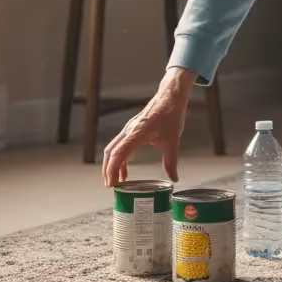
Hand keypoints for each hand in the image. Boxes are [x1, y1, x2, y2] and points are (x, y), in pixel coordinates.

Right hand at [102, 67, 193, 186]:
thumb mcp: (173, 140)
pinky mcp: (132, 128)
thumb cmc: (171, 114)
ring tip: (115, 180)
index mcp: (137, 133)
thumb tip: (173, 178)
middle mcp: (129, 130)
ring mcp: (129, 128)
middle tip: (110, 186)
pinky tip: (125, 169)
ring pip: (113, 148)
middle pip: (110, 152)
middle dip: (108, 170)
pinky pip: (120, 144)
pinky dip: (119, 158)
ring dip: (111, 164)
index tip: (112, 184)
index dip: (112, 170)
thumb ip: (171, 161)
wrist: (171, 96)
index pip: (118, 154)